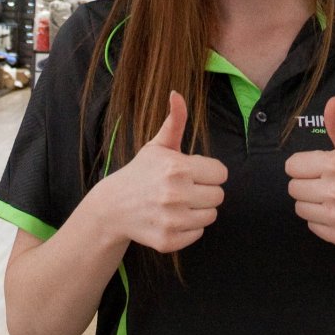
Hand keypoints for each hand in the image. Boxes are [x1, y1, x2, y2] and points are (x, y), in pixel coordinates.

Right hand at [95, 90, 226, 254]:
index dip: (208, 172)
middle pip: (219, 196)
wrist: (113, 206)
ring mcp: (172, 220)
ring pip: (211, 216)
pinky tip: (171, 218)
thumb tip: (177, 93)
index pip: (221, 173)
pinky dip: (188, 228)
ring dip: (199, 210)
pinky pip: (198, 234)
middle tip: (186, 189)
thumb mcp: (157, 146)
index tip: (192, 173)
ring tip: (179, 204)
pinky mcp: (168, 240)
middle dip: (205, 191)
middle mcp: (176, 194)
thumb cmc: (141, 173)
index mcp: (178, 168)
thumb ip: (174, 121)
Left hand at [285, 96, 334, 248]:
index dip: (303, 166)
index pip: (292, 166)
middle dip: (306, 184)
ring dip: (312, 204)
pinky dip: (321, 221)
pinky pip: (312, 226)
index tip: (317, 168)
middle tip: (325, 184)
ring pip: (300, 208)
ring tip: (331, 199)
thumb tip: (332, 99)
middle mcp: (333, 190)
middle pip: (293, 188)